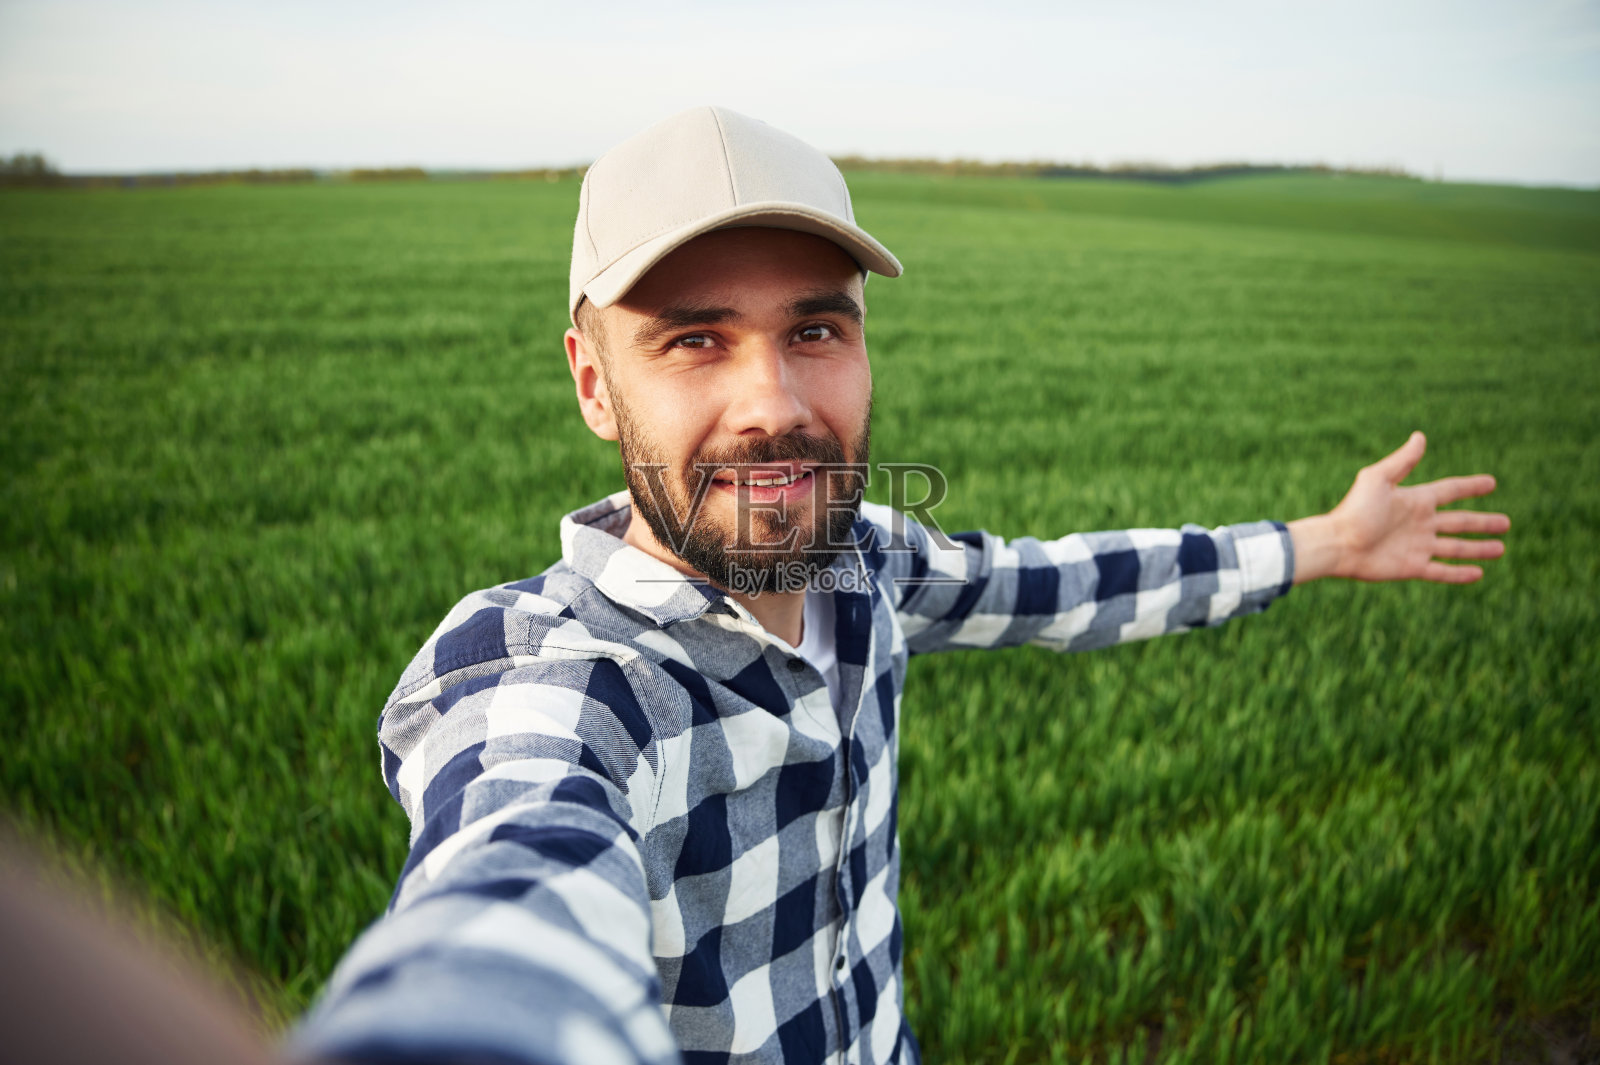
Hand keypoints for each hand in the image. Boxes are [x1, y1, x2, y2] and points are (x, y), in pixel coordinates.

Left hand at [1288, 432, 1508, 584]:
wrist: (1337, 544)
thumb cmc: (1354, 510)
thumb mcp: (1378, 479)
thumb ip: (1402, 461)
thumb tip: (1420, 436)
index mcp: (1415, 500)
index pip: (1450, 491)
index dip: (1471, 487)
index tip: (1491, 483)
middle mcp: (1420, 523)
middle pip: (1459, 521)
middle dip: (1482, 522)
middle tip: (1506, 523)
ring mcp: (1417, 546)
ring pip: (1456, 547)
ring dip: (1478, 548)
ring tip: (1500, 548)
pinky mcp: (1411, 567)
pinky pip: (1441, 571)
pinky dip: (1460, 573)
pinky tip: (1478, 573)